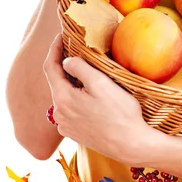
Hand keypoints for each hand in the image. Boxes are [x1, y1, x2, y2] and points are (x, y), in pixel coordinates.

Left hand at [43, 34, 156, 163]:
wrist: (131, 145)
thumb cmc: (120, 113)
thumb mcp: (100, 83)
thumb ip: (80, 68)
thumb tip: (66, 61)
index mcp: (63, 99)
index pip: (50, 67)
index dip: (54, 49)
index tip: (61, 35)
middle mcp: (59, 114)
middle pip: (56, 81)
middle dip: (63, 64)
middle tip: (75, 47)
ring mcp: (66, 125)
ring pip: (63, 95)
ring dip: (70, 81)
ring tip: (84, 68)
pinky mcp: (75, 133)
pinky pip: (70, 108)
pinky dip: (75, 96)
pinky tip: (88, 92)